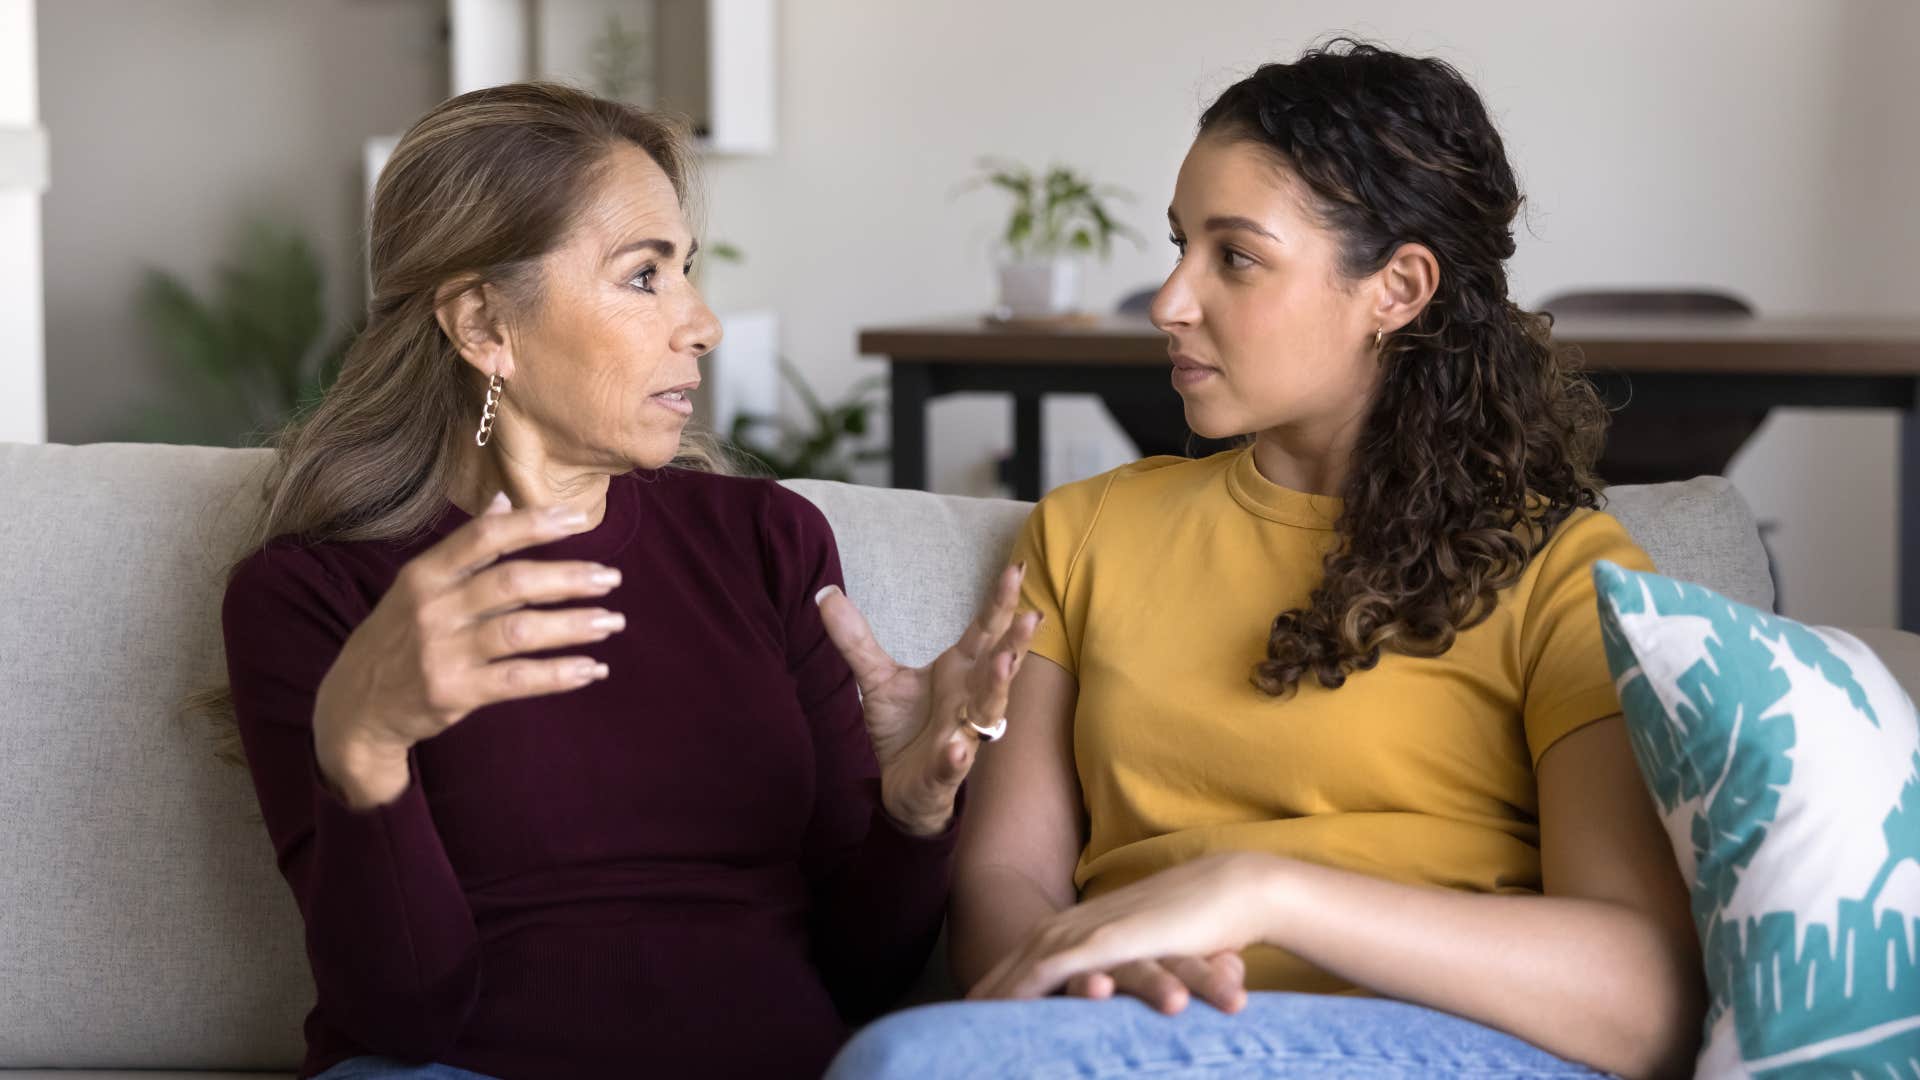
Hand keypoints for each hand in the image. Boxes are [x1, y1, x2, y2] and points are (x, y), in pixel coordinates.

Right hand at [312, 492, 625, 807]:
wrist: (354, 708)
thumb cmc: (398, 637)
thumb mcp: (418, 587)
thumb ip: (465, 548)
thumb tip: (504, 500)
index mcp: (424, 575)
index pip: (484, 537)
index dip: (533, 525)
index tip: (578, 520)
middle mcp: (432, 609)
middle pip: (511, 583)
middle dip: (568, 578)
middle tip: (610, 578)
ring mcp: (441, 653)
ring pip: (520, 631)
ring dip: (573, 626)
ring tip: (611, 622)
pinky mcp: (453, 693)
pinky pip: (518, 681)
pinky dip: (559, 675)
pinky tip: (592, 670)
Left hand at [815, 562, 1042, 835]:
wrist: (901, 787)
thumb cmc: (905, 728)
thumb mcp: (877, 679)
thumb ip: (856, 639)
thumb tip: (825, 594)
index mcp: (961, 672)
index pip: (985, 632)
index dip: (1000, 603)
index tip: (1017, 569)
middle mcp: (970, 700)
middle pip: (998, 667)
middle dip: (1014, 642)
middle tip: (1030, 615)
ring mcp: (963, 735)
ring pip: (987, 711)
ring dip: (997, 689)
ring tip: (1004, 664)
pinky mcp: (944, 771)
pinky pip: (953, 763)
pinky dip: (956, 756)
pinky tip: (958, 748)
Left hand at [968, 852, 1282, 1006]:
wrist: (1236, 888)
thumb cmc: (1203, 926)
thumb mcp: (1158, 953)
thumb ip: (1134, 970)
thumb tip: (1120, 992)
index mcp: (1089, 923)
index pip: (1031, 954)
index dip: (1001, 981)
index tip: (974, 1009)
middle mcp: (1082, 922)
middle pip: (1016, 957)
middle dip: (986, 989)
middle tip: (952, 1023)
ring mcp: (1093, 928)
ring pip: (1027, 963)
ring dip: (995, 991)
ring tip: (966, 1019)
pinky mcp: (1110, 939)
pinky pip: (1057, 968)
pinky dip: (1025, 988)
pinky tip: (1003, 1009)